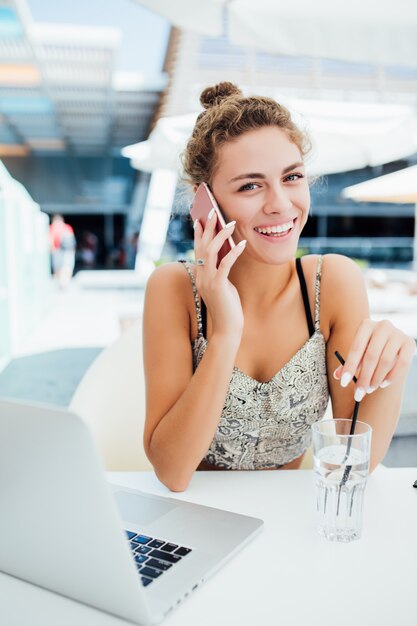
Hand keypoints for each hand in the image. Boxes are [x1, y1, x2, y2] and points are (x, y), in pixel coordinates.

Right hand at [193, 211, 245, 340]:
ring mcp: (208, 281)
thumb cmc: (228, 307)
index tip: (200, 219)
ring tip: (230, 223)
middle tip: (212, 211)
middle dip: (207, 227)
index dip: (198, 234)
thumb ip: (221, 270)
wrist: (227, 329)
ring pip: (211, 252)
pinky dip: (233, 252)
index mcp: (201, 276)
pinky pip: (225, 264)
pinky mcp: (218, 286)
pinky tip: (242, 244)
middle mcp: (201, 277)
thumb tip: (227, 252)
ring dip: (221, 235)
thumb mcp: (223, 285)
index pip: (197, 250)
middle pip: (202, 247)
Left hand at [333, 319, 414, 401]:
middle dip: (363, 377)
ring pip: (386, 361)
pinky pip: (402, 363)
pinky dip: (392, 376)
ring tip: (369, 389)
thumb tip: (337, 376)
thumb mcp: (358, 353)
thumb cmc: (369, 349)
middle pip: (371, 356)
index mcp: (366, 325)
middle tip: (358, 394)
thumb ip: (348, 364)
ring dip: (376, 379)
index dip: (349, 367)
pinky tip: (383, 384)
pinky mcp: (410, 343)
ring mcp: (398, 333)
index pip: (356, 348)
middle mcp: (383, 326)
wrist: (391, 344)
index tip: (343, 383)